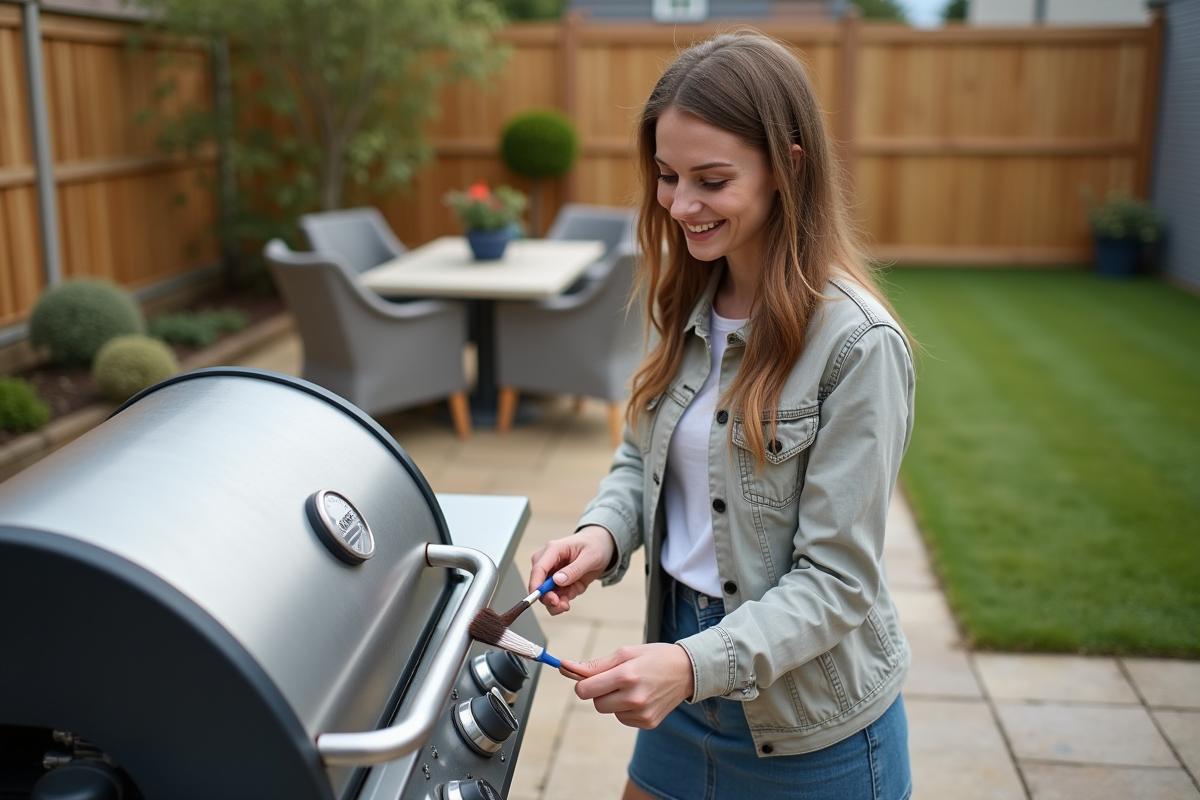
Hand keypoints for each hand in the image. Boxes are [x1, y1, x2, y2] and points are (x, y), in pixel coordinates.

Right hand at [528, 525, 615, 614]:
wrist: (600, 548)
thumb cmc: (594, 546)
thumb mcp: (590, 556)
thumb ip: (574, 569)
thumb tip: (557, 580)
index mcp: (554, 550)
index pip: (539, 568)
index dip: (535, 583)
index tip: (537, 596)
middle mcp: (549, 563)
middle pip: (538, 583)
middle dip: (547, 597)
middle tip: (559, 604)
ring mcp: (553, 575)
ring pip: (545, 594)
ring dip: (554, 603)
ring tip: (565, 606)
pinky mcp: (559, 585)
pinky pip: (555, 597)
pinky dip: (560, 603)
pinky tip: (567, 604)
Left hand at [561, 643, 694, 728]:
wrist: (687, 671)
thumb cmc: (654, 657)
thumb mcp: (626, 653)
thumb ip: (596, 665)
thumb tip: (566, 667)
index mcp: (627, 675)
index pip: (585, 690)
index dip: (581, 684)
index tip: (585, 678)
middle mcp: (634, 697)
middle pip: (596, 703)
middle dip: (599, 691)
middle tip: (615, 679)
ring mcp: (642, 713)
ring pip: (609, 711)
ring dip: (613, 700)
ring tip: (632, 686)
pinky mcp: (648, 723)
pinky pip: (623, 718)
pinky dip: (625, 708)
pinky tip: (640, 696)